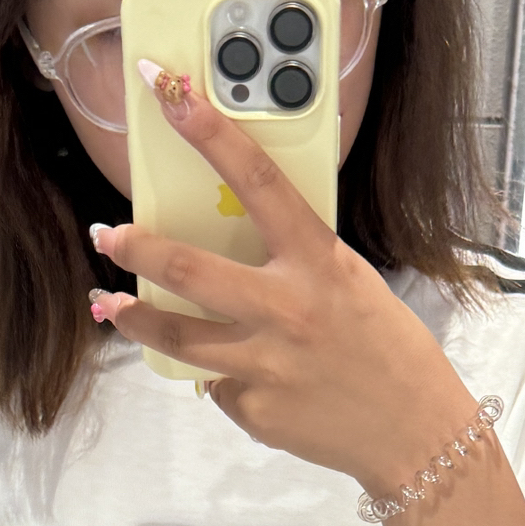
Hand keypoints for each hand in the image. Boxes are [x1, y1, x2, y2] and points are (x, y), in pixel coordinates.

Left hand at [88, 63, 469, 497]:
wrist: (416, 431)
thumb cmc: (388, 348)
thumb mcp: (350, 281)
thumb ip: (296, 260)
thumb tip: (237, 240)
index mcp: (318, 262)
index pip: (257, 181)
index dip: (209, 131)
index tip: (170, 94)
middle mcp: (287, 309)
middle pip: (189, 269)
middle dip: (137, 247)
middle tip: (108, 234)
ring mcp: (266, 364)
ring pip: (176, 337)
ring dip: (135, 317)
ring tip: (112, 305)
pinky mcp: (254, 410)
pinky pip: (217, 384)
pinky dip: (217, 374)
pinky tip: (236, 375)